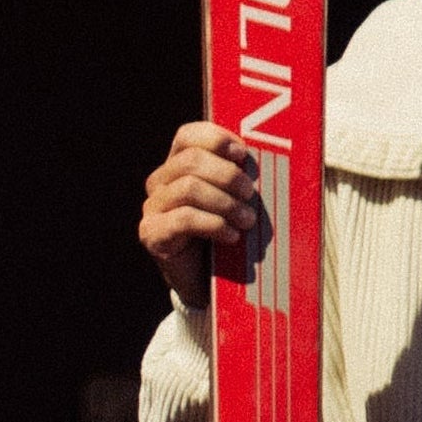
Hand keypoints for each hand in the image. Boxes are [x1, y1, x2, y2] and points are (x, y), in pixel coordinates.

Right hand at [137, 121, 262, 300]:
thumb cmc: (228, 237)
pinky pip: (182, 218)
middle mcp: (160, 183)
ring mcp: (153, 208)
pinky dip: (213, 224)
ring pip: (188, 188)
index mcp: (179, 167)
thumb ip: (243, 180)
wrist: (211, 284)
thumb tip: (270, 158)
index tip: (243, 154)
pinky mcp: (152, 234)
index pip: (187, 136)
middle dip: (228, 175)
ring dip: (225, 203)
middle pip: (190, 160)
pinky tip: (230, 235)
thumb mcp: (237, 203)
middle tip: (251, 194)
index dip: (215, 139)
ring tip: (247, 220)